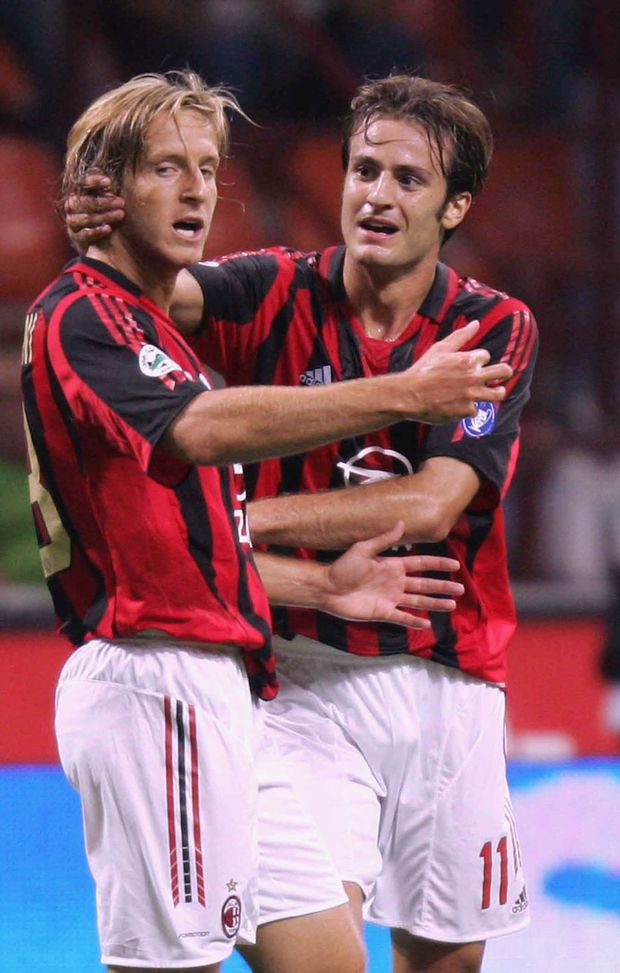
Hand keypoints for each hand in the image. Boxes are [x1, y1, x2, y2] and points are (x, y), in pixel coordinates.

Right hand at [64, 171, 124, 251]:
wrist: (102, 242)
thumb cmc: (107, 215)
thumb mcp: (107, 200)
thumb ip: (108, 189)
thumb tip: (113, 178)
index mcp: (78, 193)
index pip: (82, 183)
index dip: (94, 181)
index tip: (109, 182)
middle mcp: (72, 206)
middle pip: (84, 201)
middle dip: (104, 201)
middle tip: (122, 202)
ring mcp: (73, 222)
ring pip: (85, 217)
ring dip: (104, 215)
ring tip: (121, 214)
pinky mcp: (76, 238)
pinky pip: (84, 234)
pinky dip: (96, 231)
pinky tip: (109, 229)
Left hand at [322, 522, 462, 628]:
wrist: (326, 588)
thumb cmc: (342, 567)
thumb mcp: (363, 549)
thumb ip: (384, 539)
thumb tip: (402, 523)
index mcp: (393, 565)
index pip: (421, 564)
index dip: (438, 564)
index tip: (455, 565)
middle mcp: (395, 582)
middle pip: (424, 584)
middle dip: (442, 586)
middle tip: (461, 589)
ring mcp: (390, 598)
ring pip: (418, 601)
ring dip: (434, 603)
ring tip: (451, 606)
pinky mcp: (382, 612)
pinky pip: (402, 617)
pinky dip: (414, 621)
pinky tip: (427, 624)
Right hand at [405, 320, 512, 422]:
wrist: (409, 395)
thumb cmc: (423, 370)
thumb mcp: (440, 349)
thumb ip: (460, 336)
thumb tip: (476, 323)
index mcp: (468, 359)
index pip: (486, 356)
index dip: (480, 359)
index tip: (473, 363)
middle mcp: (474, 377)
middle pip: (504, 371)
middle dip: (505, 372)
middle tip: (504, 373)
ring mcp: (472, 395)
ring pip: (498, 393)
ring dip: (498, 391)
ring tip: (495, 392)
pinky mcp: (466, 410)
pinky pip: (477, 409)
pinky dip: (469, 407)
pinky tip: (460, 405)